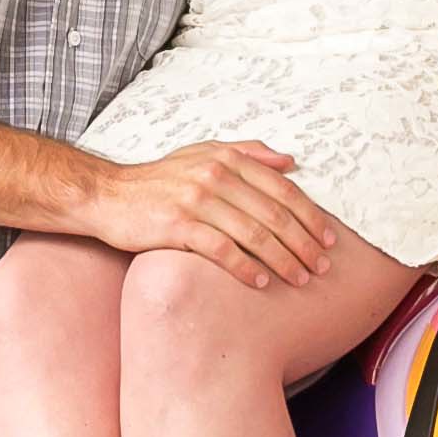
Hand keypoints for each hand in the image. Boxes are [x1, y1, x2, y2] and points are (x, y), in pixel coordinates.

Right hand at [82, 140, 338, 290]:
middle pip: (274, 213)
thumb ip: (247, 153)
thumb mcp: (201, 154)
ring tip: (301, 279)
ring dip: (283, 259)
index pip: (282, 188)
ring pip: (254, 233)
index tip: (330, 239)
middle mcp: (214, 175)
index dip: (311, 215)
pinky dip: (245, 268)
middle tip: (323, 266)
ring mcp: (195, 200)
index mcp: (226, 158)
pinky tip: (260, 283)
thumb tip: (290, 160)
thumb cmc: (158, 180)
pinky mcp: (177, 225)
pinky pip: (221, 250)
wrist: (107, 196)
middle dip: (304, 242)